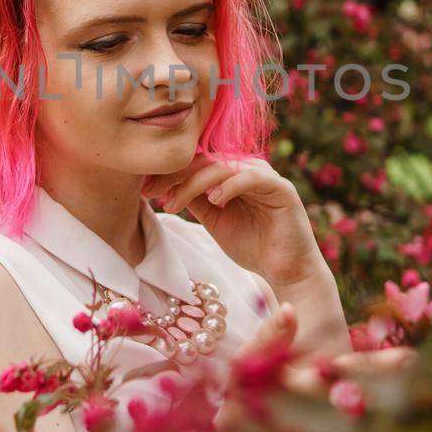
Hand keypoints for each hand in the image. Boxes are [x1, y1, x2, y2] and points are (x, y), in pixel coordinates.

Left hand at [143, 152, 323, 290]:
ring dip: (194, 183)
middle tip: (151, 191)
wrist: (286, 271)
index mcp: (232, 174)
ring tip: (175, 201)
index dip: (169, 173)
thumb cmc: (253, 245)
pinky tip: (214, 200)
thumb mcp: (214, 220)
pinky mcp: (282, 188)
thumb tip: (165, 185)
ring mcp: (266, 176)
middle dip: (175, 175)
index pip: (197, 164)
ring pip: (223, 167)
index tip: (144, 189)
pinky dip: (229, 186)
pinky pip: (251, 177)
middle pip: (206, 161)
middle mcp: (248, 169)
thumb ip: (196, 200)